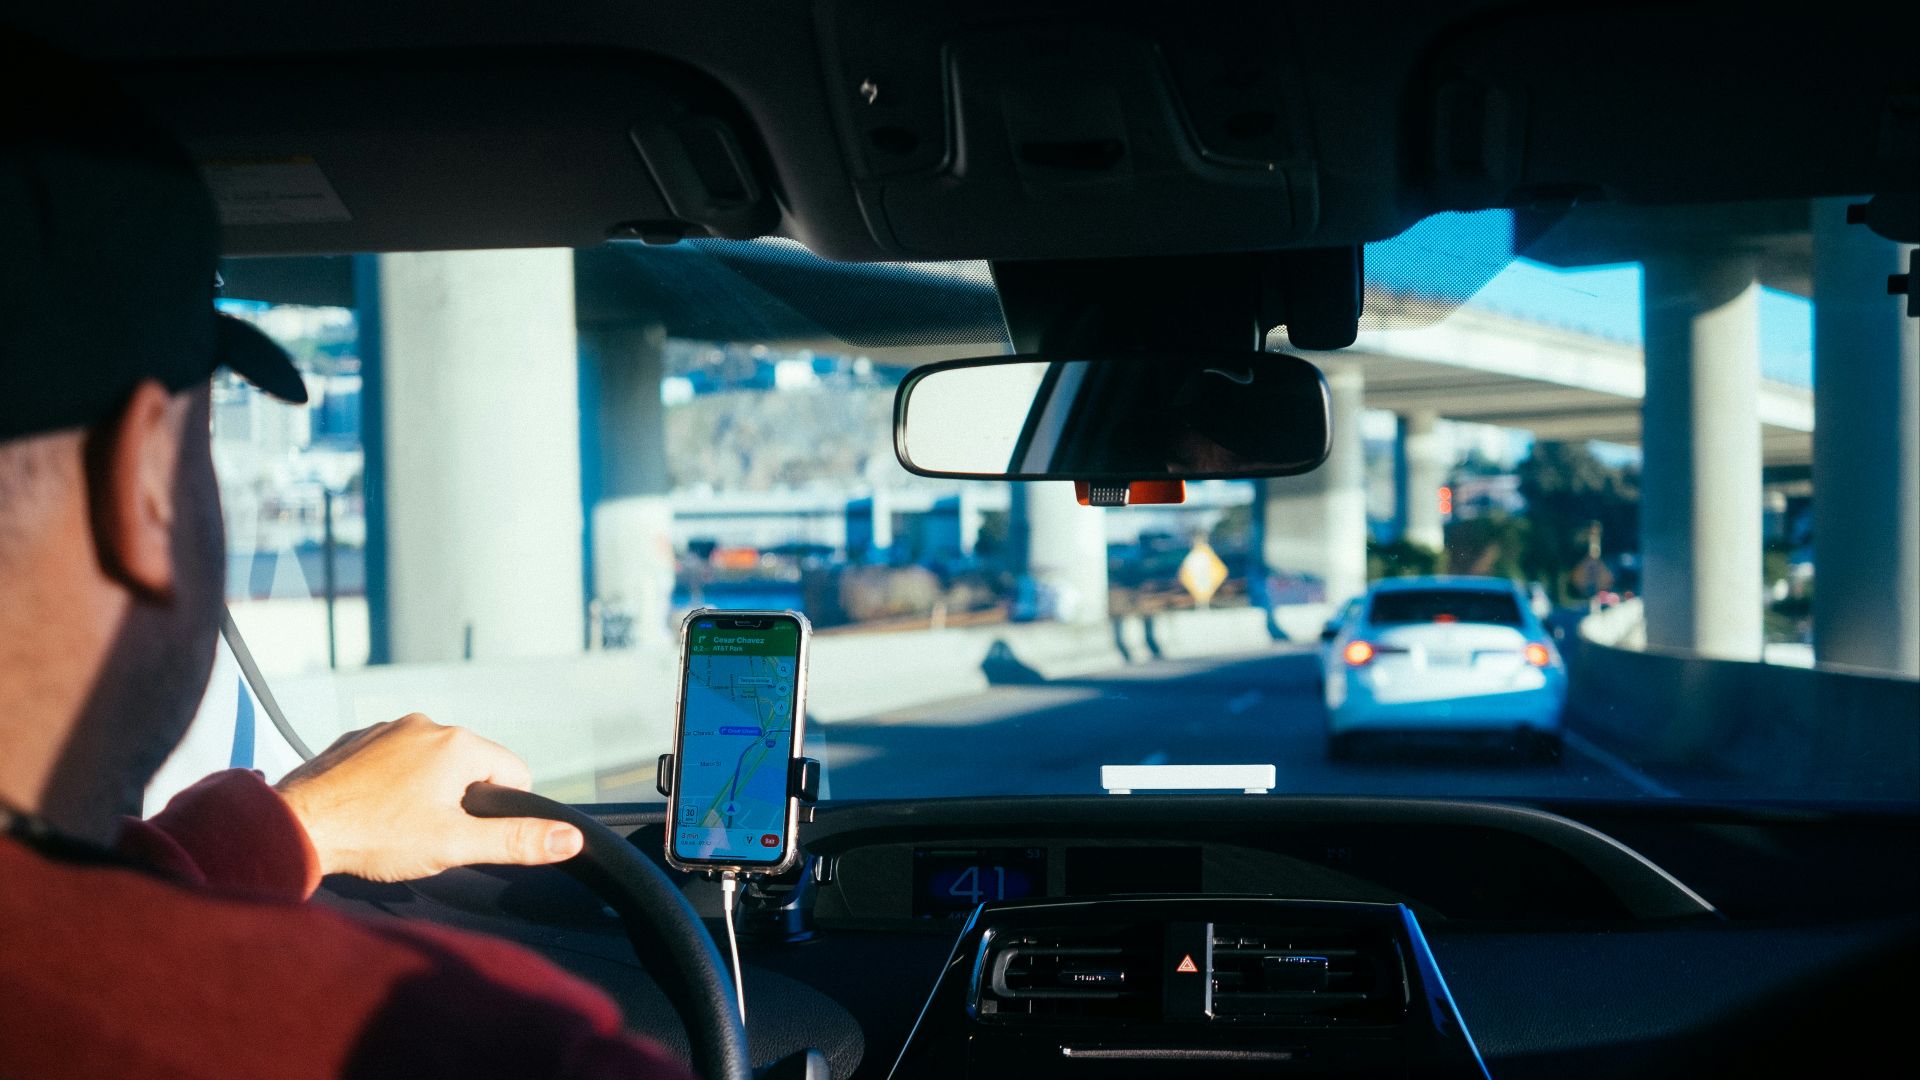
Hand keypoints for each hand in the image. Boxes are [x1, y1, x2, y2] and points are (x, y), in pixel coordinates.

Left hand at [274, 713, 583, 881]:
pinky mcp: (356, 739)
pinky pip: (391, 759)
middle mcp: (427, 724)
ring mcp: (387, 728)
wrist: (294, 826)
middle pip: (471, 767)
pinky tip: (370, 810)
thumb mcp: (455, 845)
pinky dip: (389, 783)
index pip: (514, 774)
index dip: (499, 812)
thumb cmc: (374, 837)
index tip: (465, 834)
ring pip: (430, 762)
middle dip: (459, 801)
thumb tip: (570, 838)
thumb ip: (516, 840)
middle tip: (426, 835)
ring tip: (394, 825)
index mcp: (459, 745)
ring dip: (423, 790)